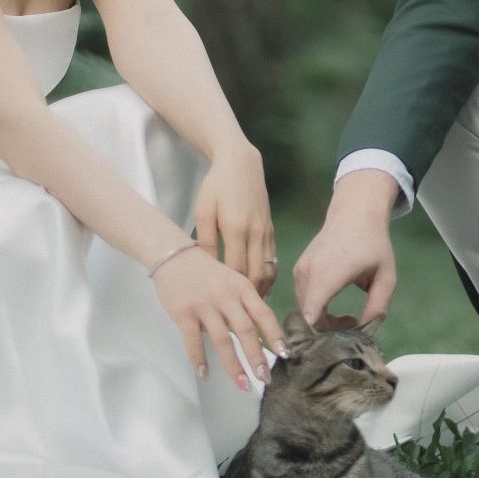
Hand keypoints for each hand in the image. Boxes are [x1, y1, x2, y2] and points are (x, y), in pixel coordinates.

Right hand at [152, 245, 287, 390]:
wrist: (173, 255)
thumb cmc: (206, 272)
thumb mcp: (232, 281)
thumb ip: (244, 304)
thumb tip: (257, 337)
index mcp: (242, 288)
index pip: (263, 314)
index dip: (275, 334)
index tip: (285, 354)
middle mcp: (226, 297)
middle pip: (246, 330)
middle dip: (257, 357)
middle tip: (265, 379)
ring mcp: (205, 306)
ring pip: (223, 340)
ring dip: (234, 365)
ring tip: (242, 384)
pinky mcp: (184, 314)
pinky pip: (193, 342)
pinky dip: (200, 360)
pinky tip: (205, 375)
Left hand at [191, 143, 277, 296]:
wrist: (241, 164)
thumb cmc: (216, 186)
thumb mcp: (203, 211)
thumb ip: (205, 240)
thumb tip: (206, 269)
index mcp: (236, 229)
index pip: (236, 270)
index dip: (230, 290)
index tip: (221, 304)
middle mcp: (256, 233)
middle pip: (256, 274)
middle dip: (248, 296)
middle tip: (237, 313)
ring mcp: (267, 232)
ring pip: (269, 269)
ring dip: (261, 290)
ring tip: (249, 306)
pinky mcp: (272, 230)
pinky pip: (274, 260)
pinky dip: (269, 277)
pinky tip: (260, 288)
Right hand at [291, 171, 398, 325]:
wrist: (354, 213)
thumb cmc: (373, 244)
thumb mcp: (386, 277)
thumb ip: (377, 307)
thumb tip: (365, 333)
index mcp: (330, 274)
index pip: (311, 314)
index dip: (321, 336)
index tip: (341, 341)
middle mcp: (309, 273)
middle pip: (308, 318)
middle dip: (327, 331)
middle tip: (351, 325)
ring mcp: (300, 270)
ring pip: (304, 310)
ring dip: (321, 320)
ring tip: (345, 316)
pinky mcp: (298, 269)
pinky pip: (303, 298)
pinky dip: (315, 308)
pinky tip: (333, 304)